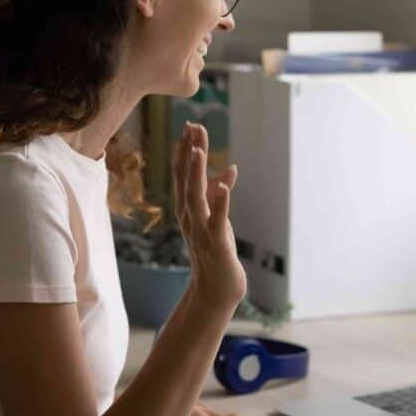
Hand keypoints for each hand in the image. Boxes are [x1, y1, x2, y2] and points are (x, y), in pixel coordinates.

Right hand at [173, 122, 246, 308]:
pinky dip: (220, 203)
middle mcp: (189, 216)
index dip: (187, 150)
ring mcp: (200, 229)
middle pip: (187, 180)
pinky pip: (217, 221)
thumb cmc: (215, 252)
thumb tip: (230, 169)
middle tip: (191, 126)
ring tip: (200, 150)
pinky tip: (223, 187)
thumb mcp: (216, 217)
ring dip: (198, 173)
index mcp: (188, 208)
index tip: (191, 126)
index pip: (184, 174)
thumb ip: (219, 193)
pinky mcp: (216, 243)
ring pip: (196, 197)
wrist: (215, 289)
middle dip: (189, 153)